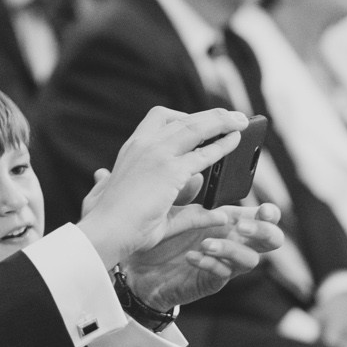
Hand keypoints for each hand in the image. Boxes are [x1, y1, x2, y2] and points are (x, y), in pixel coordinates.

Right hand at [77, 107, 247, 269]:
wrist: (106, 230)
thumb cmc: (120, 222)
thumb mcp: (155, 208)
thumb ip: (185, 207)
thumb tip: (213, 212)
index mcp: (132, 148)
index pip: (160, 118)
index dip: (184, 117)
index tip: (201, 121)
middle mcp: (143, 145)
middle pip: (183, 119)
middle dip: (211, 116)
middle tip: (232, 116)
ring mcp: (156, 155)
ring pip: (196, 128)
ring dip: (221, 121)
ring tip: (241, 121)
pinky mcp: (169, 170)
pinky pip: (204, 153)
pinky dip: (223, 145)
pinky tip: (236, 141)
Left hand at [123, 202, 284, 313]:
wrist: (139, 271)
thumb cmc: (161, 241)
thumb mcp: (171, 214)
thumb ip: (185, 196)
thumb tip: (196, 177)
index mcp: (229, 222)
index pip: (263, 217)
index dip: (270, 213)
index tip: (264, 210)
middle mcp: (233, 242)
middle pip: (271, 239)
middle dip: (263, 231)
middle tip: (241, 226)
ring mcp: (225, 263)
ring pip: (250, 259)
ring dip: (231, 249)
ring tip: (206, 243)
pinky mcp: (211, 281)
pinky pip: (222, 274)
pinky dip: (209, 264)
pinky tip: (192, 257)